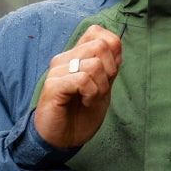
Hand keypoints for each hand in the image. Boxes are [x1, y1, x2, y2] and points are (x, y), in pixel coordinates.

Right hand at [32, 25, 122, 148]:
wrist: (63, 139)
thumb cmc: (81, 114)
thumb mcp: (102, 88)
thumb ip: (108, 67)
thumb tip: (116, 46)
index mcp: (76, 56)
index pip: (96, 31)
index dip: (112, 51)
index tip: (108, 74)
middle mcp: (65, 58)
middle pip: (100, 46)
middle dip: (109, 72)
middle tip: (99, 90)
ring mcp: (57, 70)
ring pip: (94, 65)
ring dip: (100, 87)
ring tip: (90, 99)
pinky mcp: (53, 85)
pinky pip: (83, 80)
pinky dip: (91, 94)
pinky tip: (85, 102)